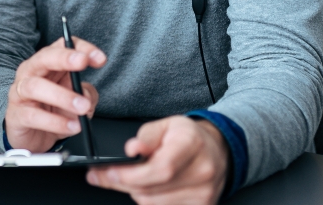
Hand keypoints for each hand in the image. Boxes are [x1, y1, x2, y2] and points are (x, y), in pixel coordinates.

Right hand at [5, 37, 105, 151]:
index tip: (100, 59)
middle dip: (64, 57)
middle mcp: (31, 73)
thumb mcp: (76, 100)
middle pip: (44, 57)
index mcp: (47, 64)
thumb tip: (86, 95)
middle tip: (83, 62)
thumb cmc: (53, 112)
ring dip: (62, 96)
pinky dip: (55, 122)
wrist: (31, 137)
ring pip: (35, 86)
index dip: (82, 48)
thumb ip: (86, 94)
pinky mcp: (16, 116)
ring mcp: (19, 93)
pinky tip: (71, 126)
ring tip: (82, 107)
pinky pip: (33, 116)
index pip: (62, 46)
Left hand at [86, 116, 228, 204]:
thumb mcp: (165, 125)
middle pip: (152, 189)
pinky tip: (148, 188)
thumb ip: (146, 136)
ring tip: (132, 178)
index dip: (131, 174)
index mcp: (192, 144)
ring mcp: (203, 194)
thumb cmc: (188, 137)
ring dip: (135, 192)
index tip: (109, 171)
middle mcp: (202, 171)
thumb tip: (131, 149)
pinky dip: (150, 201)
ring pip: (153, 203)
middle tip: (106, 174)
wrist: (216, 151)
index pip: (161, 168)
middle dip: (123, 183)